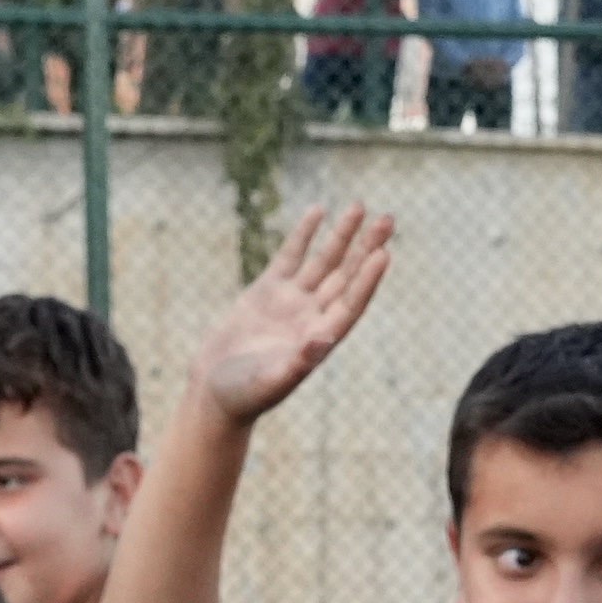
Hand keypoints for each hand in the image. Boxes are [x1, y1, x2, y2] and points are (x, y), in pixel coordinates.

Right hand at [182, 207, 389, 426]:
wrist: (215, 392)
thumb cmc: (244, 396)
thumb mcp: (270, 381)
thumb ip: (298, 362)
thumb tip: (323, 340)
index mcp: (319, 338)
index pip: (351, 303)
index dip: (367, 279)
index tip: (383, 253)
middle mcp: (311, 316)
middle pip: (346, 276)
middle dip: (365, 247)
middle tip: (387, 219)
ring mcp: (291, 301)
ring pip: (323, 261)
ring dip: (342, 235)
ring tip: (358, 206)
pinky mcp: (266, 291)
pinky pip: (290, 256)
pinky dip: (304, 235)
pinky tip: (318, 212)